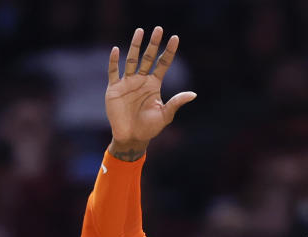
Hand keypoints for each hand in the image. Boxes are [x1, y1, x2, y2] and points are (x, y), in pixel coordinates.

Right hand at [106, 27, 195, 158]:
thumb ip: (176, 103)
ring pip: (132, 60)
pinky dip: (114, 61)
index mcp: (154, 84)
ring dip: (135, 46)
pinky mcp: (114, 89)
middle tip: (158, 29)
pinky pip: (113, 72)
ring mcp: (127, 82)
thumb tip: (193, 94)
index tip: (175, 38)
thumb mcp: (165, 115)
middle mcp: (141, 80)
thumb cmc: (150, 128)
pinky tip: (116, 50)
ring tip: (140, 31)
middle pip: (148, 58)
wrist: (131, 137)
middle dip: (153, 44)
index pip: (163, 64)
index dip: (169, 51)